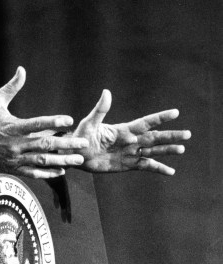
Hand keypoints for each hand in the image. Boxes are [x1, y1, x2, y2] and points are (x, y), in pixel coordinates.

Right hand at [0, 67, 88, 178]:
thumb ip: (11, 87)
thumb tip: (22, 69)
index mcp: (12, 127)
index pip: (37, 124)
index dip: (54, 121)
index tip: (69, 119)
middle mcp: (15, 144)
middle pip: (44, 144)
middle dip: (66, 144)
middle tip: (83, 143)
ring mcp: (14, 158)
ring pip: (42, 160)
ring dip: (62, 160)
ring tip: (79, 159)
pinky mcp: (13, 168)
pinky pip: (33, 172)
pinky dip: (48, 173)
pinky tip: (62, 170)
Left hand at [73, 90, 190, 174]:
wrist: (76, 155)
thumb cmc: (81, 136)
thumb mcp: (90, 123)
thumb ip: (100, 109)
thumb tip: (107, 92)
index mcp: (124, 130)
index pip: (146, 122)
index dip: (160, 118)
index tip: (175, 112)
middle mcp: (131, 140)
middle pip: (155, 137)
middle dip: (171, 136)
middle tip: (188, 134)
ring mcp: (130, 153)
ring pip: (153, 151)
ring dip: (167, 150)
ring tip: (182, 149)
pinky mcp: (127, 165)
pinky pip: (145, 166)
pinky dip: (158, 168)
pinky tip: (171, 171)